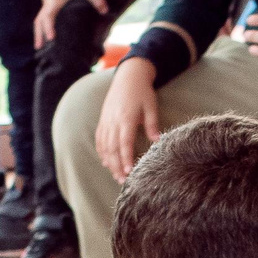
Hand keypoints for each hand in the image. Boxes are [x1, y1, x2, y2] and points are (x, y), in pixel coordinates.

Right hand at [34, 0, 107, 50]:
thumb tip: (105, 10)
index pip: (49, 15)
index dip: (49, 27)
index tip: (51, 38)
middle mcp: (48, 1)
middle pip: (39, 20)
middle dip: (39, 34)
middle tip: (39, 47)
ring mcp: (46, 0)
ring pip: (38, 18)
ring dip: (38, 31)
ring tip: (39, 45)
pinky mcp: (48, 1)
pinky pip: (42, 15)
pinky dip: (41, 25)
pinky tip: (44, 34)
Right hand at [95, 60, 160, 179]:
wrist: (128, 76)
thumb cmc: (142, 91)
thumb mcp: (151, 106)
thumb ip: (153, 124)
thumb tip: (158, 141)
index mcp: (126, 118)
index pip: (124, 143)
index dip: (126, 159)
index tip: (129, 172)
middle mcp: (113, 121)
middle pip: (112, 149)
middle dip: (117, 166)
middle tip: (123, 181)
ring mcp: (106, 121)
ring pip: (105, 146)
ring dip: (109, 162)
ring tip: (116, 175)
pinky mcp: (103, 120)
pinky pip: (100, 139)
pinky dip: (102, 152)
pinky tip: (106, 162)